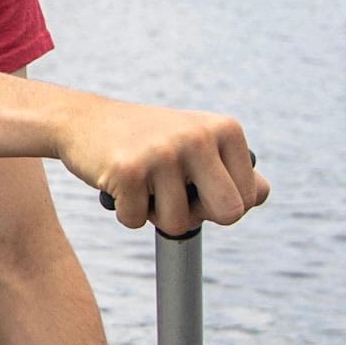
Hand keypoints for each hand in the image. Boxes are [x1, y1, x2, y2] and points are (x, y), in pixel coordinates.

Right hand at [57, 94, 267, 234]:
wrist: (85, 121)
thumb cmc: (147, 139)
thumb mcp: (197, 143)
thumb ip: (233, 170)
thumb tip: (260, 195)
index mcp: (225, 129)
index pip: (250, 198)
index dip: (219, 204)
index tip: (196, 186)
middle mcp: (198, 137)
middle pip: (229, 213)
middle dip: (199, 216)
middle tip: (174, 197)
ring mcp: (164, 152)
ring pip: (178, 223)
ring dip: (155, 215)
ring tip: (143, 185)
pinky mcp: (129, 170)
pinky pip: (136, 221)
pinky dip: (125, 212)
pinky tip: (119, 185)